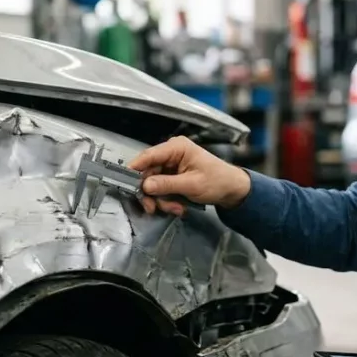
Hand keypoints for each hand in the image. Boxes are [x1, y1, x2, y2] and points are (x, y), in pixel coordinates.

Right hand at [126, 136, 251, 215]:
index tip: (124, 183)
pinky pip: (162, 189)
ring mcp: (171, 165)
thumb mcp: (191, 184)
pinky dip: (167, 200)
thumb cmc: (217, 181)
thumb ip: (167, 184)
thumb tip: (145, 185)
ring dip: (161, 200)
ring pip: (153, 184)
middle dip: (151, 193)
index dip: (135, 169)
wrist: (233, 190)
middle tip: (153, 208)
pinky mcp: (173, 176)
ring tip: (175, 209)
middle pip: (148, 173)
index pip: (149, 155)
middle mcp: (171, 154)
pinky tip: (178, 207)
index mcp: (177, 148)